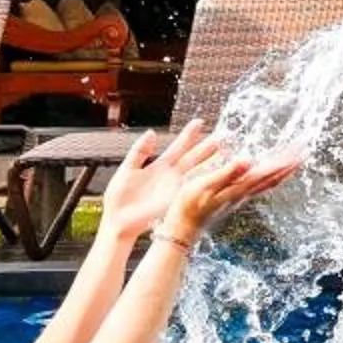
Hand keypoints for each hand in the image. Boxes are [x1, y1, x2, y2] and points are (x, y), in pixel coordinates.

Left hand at [95, 122, 230, 243]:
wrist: (118, 220)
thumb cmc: (119, 198)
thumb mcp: (127, 168)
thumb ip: (140, 151)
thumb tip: (151, 133)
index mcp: (159, 167)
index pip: (178, 147)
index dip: (189, 135)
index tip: (199, 123)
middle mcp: (170, 177)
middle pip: (192, 159)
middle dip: (206, 149)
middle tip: (222, 139)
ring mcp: (175, 189)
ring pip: (196, 174)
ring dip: (210, 166)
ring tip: (225, 156)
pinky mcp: (174, 201)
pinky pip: (192, 190)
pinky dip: (204, 184)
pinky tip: (215, 176)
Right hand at [157, 144, 305, 244]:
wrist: (182, 228)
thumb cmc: (188, 205)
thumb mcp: (203, 185)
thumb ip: (225, 173)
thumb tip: (248, 161)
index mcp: (239, 187)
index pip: (268, 172)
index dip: (285, 160)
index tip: (301, 149)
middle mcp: (244, 193)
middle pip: (273, 177)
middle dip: (289, 163)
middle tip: (304, 150)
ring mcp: (239, 197)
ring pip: (267, 183)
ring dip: (282, 171)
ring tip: (294, 161)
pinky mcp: (233, 198)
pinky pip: (258, 186)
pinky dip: (269, 177)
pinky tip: (269, 174)